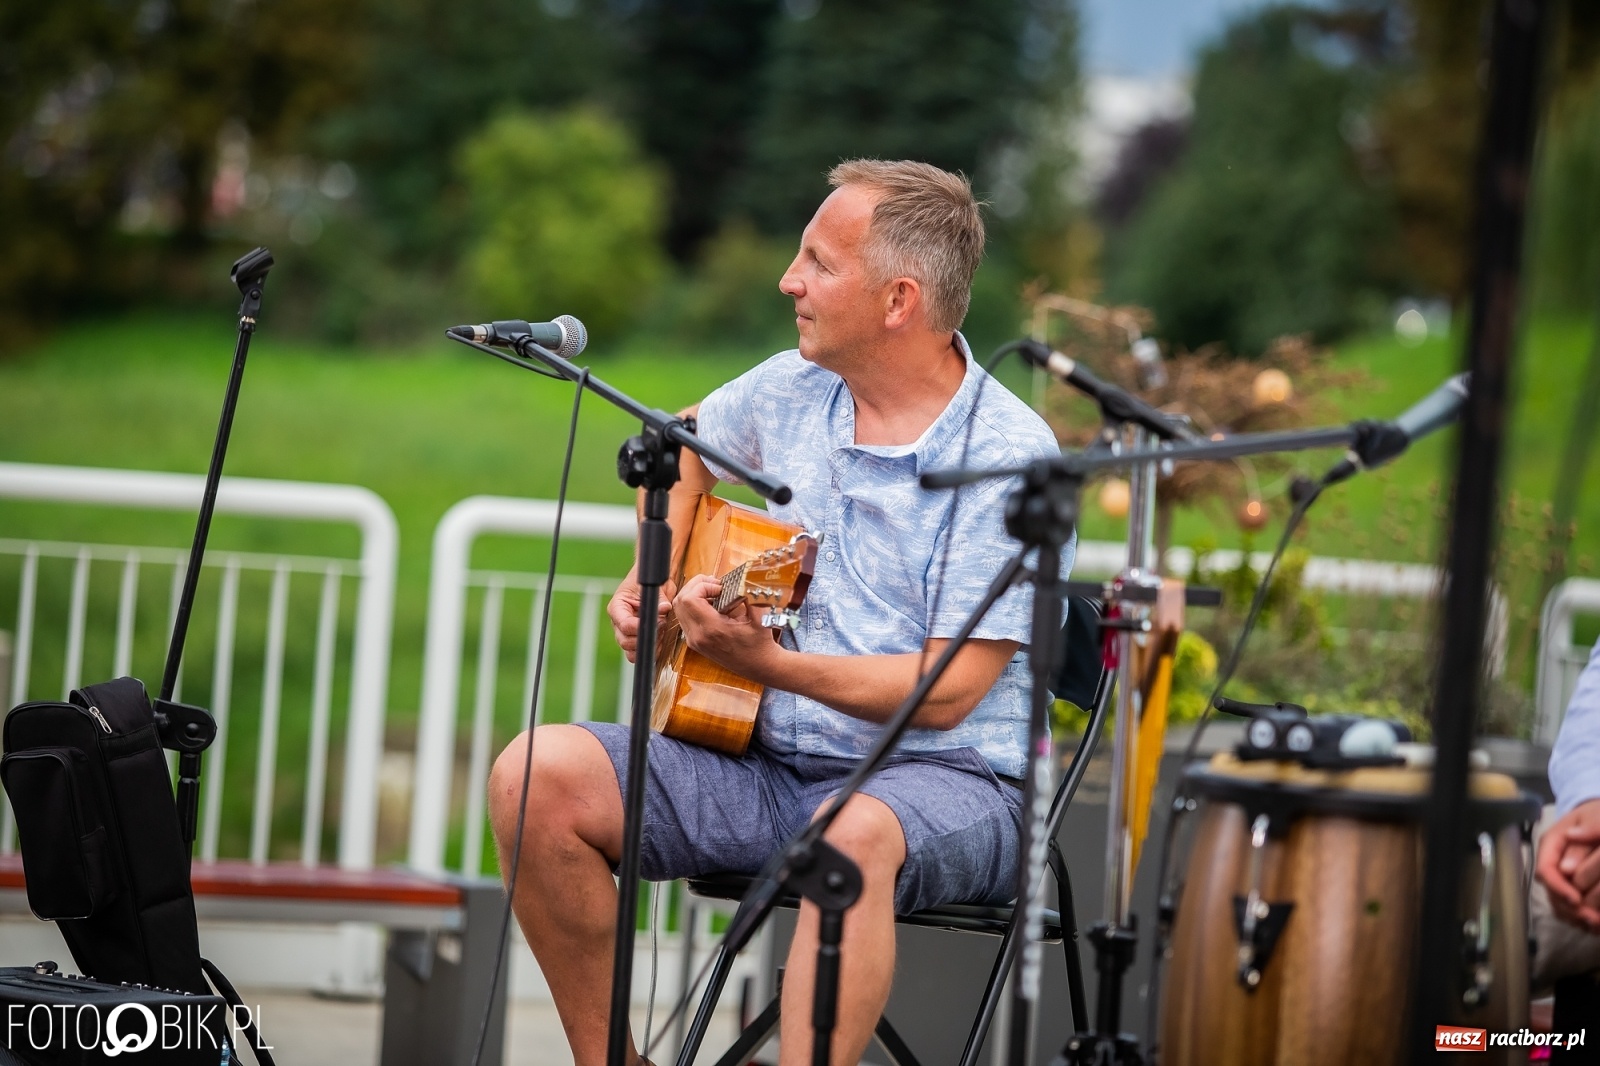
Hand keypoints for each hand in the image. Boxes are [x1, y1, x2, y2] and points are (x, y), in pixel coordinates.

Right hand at [606, 574, 675, 663]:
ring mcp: (626, 634)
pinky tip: (661, 640)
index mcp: (617, 608)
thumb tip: (664, 608)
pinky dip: (652, 651)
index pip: (624, 625)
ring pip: (631, 653)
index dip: (641, 627)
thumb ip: (659, 599)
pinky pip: (641, 655)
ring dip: (649, 646)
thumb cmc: (648, 584)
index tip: (659, 621)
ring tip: (661, 633)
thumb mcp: (652, 587)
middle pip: (625, 642)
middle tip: (662, 626)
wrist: (654, 587)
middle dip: (646, 638)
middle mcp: (619, 624)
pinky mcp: (637, 641)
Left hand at [672, 573, 783, 679]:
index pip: (689, 599)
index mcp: (712, 629)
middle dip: (695, 586)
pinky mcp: (694, 642)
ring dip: (693, 595)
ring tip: (713, 592)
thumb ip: (751, 596)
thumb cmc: (760, 644)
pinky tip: (711, 603)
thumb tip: (744, 579)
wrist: (758, 666)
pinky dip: (693, 605)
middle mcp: (698, 636)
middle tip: (715, 585)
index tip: (719, 587)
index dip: (702, 586)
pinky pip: (684, 617)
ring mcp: (694, 640)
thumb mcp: (760, 617)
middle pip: (680, 601)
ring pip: (679, 609)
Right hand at [1536, 798, 1599, 931]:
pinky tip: (1596, 923)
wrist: (1599, 818)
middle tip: (1593, 920)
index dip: (1558, 888)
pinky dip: (1580, 917)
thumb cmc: (1596, 816)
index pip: (1545, 870)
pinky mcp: (1569, 885)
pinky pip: (1568, 906)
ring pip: (1558, 902)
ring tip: (1596, 925)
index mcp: (1551, 844)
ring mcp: (1560, 875)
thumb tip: (1565, 868)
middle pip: (1550, 891)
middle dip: (1570, 908)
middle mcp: (1551, 861)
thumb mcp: (1594, 820)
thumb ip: (1584, 838)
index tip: (1577, 901)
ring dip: (1575, 917)